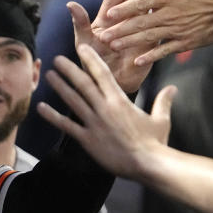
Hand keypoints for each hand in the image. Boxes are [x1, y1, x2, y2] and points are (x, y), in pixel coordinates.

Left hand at [36, 44, 175, 179]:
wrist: (148, 164)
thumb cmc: (155, 142)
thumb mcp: (161, 119)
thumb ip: (163, 101)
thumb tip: (173, 88)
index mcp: (120, 100)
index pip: (104, 74)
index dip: (91, 59)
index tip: (81, 49)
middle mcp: (105, 108)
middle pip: (84, 84)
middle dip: (69, 70)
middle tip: (57, 59)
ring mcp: (95, 123)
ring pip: (73, 101)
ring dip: (59, 87)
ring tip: (49, 76)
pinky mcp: (88, 139)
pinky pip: (67, 126)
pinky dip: (52, 117)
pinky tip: (40, 108)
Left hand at [69, 0, 161, 93]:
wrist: (106, 86)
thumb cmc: (92, 63)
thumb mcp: (85, 43)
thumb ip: (79, 24)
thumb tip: (70, 4)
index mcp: (110, 18)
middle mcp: (127, 21)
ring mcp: (141, 31)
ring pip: (151, 6)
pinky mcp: (151, 46)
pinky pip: (161, 29)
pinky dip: (166, 17)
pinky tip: (173, 4)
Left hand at [100, 0, 212, 66]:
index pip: (141, 3)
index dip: (124, 9)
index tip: (108, 14)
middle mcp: (170, 14)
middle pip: (140, 23)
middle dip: (120, 30)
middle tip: (102, 37)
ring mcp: (177, 29)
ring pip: (149, 37)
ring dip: (130, 43)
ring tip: (114, 47)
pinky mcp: (185, 41)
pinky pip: (166, 50)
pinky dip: (152, 56)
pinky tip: (137, 60)